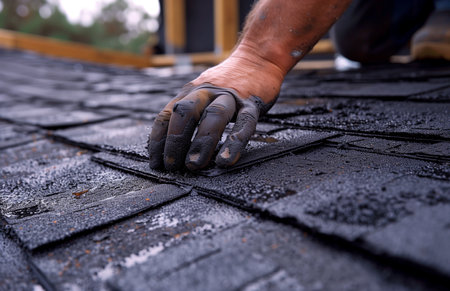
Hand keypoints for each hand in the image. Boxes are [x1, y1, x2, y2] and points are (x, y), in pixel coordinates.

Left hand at [148, 48, 283, 170]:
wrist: (258, 58)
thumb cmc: (228, 82)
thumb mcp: (202, 91)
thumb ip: (188, 110)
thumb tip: (169, 144)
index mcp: (191, 91)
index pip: (167, 114)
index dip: (158, 140)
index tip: (155, 162)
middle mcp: (207, 91)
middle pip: (186, 113)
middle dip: (175, 141)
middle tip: (172, 166)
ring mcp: (230, 96)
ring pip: (214, 116)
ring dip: (201, 142)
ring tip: (194, 166)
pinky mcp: (252, 103)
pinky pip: (243, 124)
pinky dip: (233, 143)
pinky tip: (225, 160)